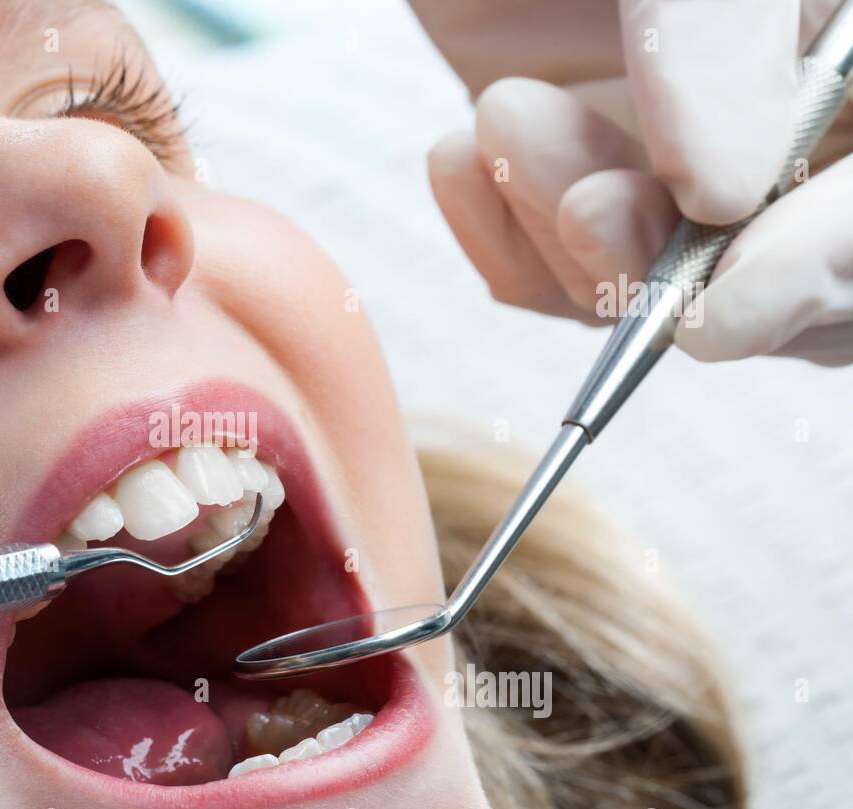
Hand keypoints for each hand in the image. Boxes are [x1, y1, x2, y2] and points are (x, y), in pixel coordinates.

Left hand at [416, 0, 852, 364]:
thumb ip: (726, 40)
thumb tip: (716, 195)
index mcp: (851, 57)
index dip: (818, 267)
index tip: (722, 302)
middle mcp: (791, 129)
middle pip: (771, 283)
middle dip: (664, 263)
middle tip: (592, 203)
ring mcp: (680, 165)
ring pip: (648, 288)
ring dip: (563, 233)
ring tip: (503, 114)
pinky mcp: (582, 178)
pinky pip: (550, 271)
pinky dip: (500, 234)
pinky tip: (460, 157)